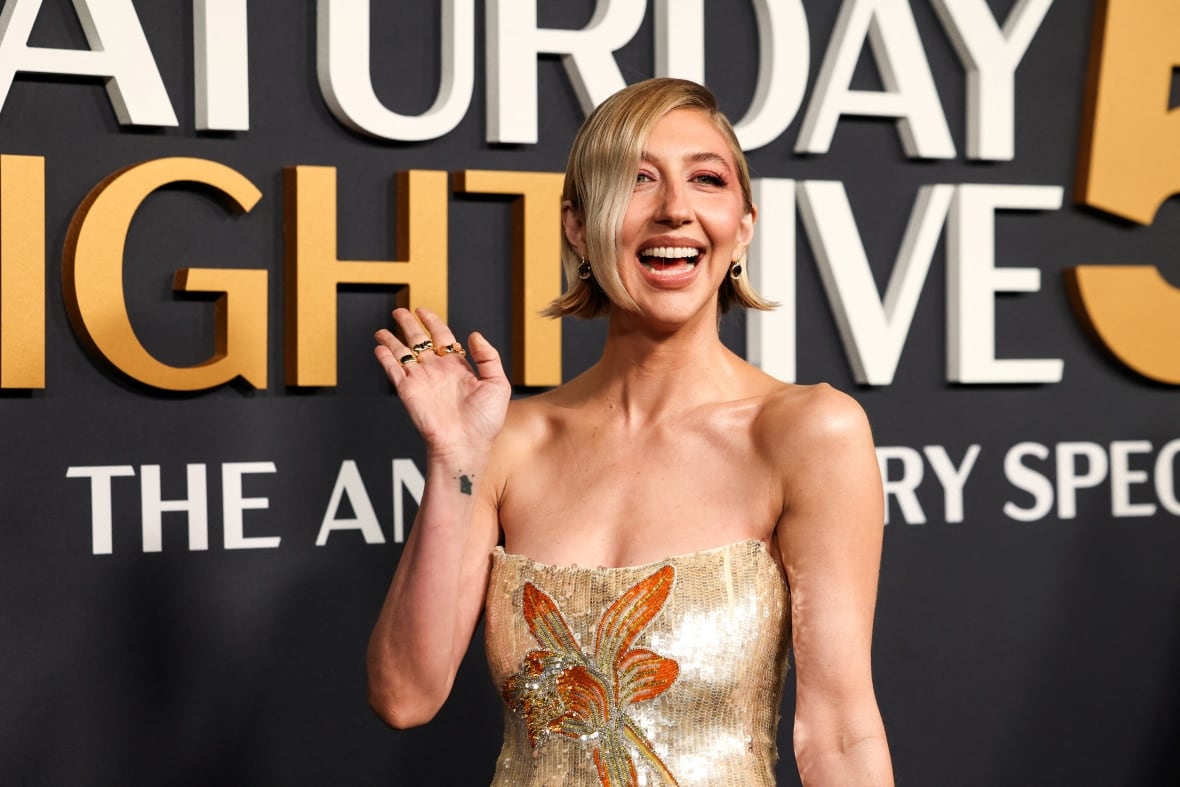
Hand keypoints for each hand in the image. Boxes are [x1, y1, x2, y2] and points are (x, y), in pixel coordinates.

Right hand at [374, 307, 510, 457]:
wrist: (466, 445)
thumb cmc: (485, 421)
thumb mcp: (498, 384)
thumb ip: (488, 356)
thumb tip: (474, 334)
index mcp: (458, 367)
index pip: (442, 337)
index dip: (432, 322)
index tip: (423, 311)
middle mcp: (437, 371)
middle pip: (419, 340)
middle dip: (408, 325)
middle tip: (399, 311)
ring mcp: (422, 380)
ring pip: (402, 353)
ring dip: (391, 340)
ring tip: (381, 329)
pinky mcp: (409, 391)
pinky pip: (394, 370)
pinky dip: (386, 358)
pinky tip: (380, 347)